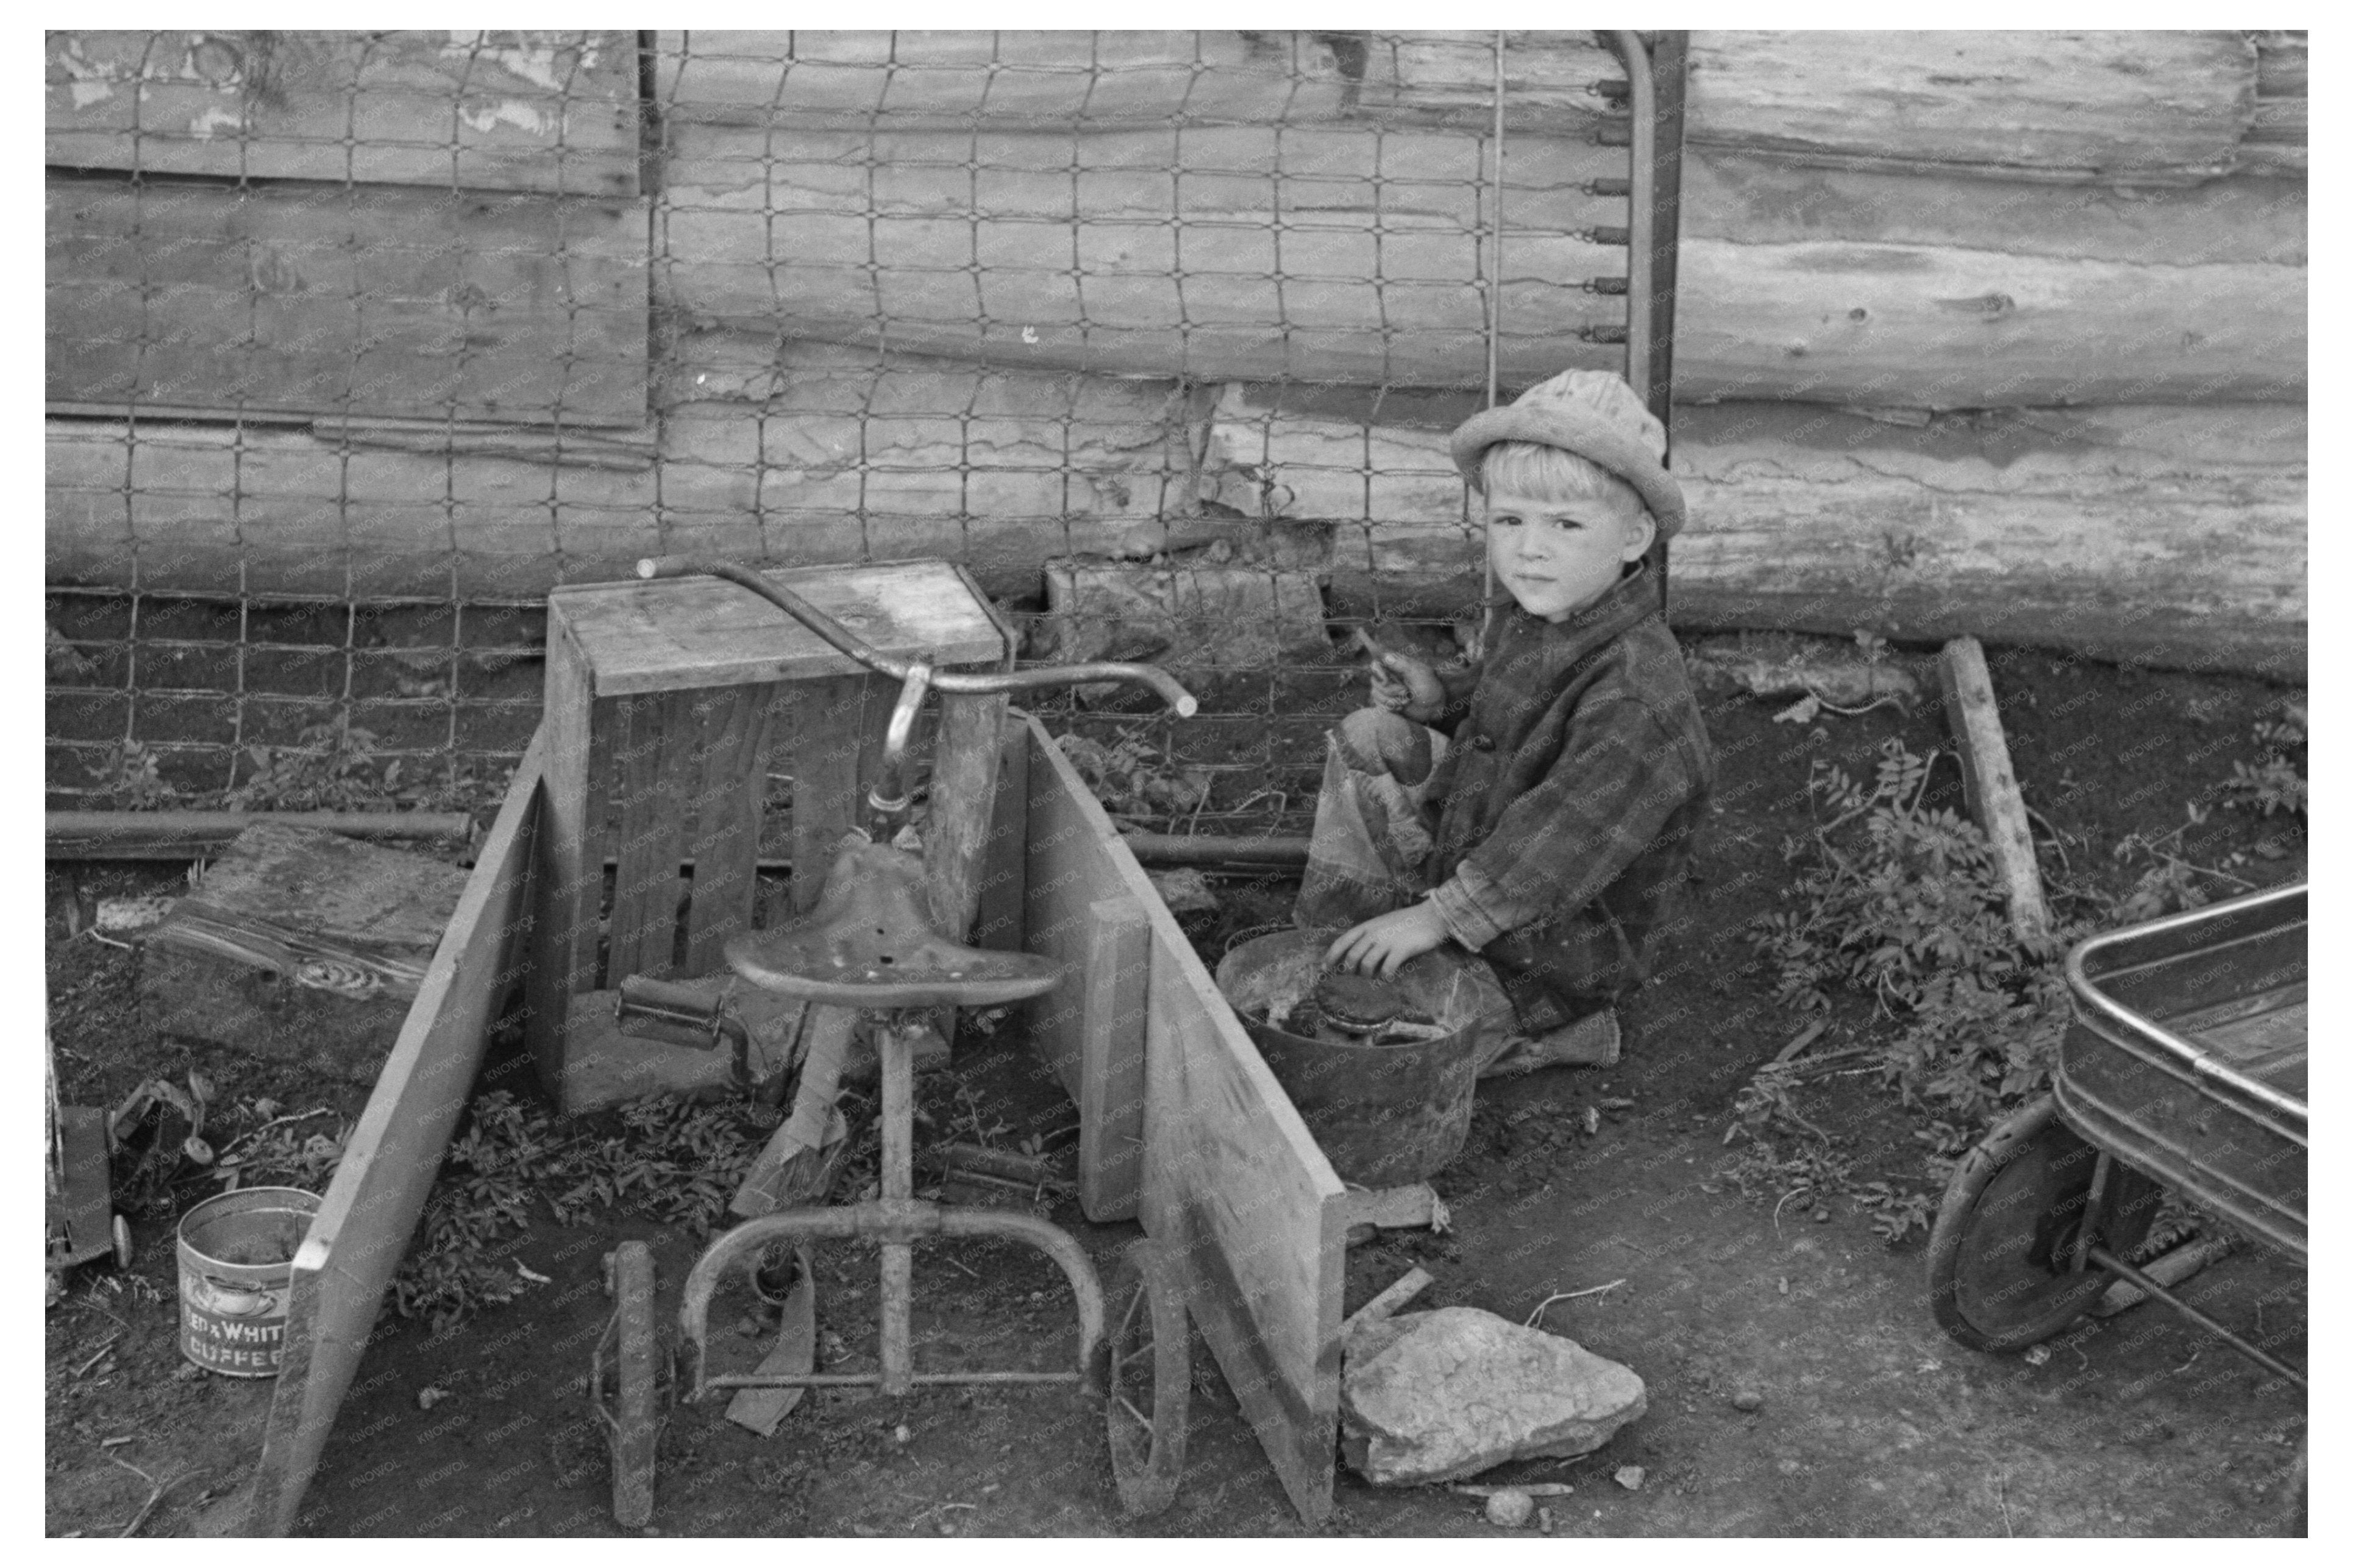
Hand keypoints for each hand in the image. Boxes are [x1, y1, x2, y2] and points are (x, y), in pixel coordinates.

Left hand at [1326, 903, 1449, 977]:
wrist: (1432, 916)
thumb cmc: (1406, 922)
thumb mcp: (1381, 923)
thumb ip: (1368, 935)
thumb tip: (1352, 954)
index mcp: (1367, 926)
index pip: (1342, 942)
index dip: (1331, 957)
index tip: (1324, 970)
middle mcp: (1373, 933)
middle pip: (1351, 957)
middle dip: (1349, 971)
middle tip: (1356, 976)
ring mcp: (1387, 941)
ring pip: (1366, 965)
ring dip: (1367, 976)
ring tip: (1374, 977)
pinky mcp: (1401, 950)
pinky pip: (1386, 969)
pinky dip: (1384, 977)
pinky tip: (1388, 977)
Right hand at [1368, 651, 1443, 722]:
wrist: (1434, 708)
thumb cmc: (1430, 688)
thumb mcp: (1418, 674)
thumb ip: (1401, 665)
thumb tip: (1386, 656)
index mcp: (1396, 665)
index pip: (1377, 663)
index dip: (1378, 672)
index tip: (1386, 681)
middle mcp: (1389, 676)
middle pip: (1375, 680)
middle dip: (1389, 690)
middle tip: (1405, 692)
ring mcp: (1387, 689)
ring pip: (1375, 693)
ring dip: (1390, 700)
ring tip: (1405, 701)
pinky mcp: (1386, 701)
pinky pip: (1378, 704)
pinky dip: (1389, 707)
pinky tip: (1401, 707)